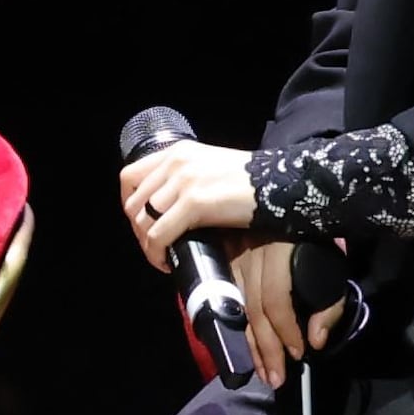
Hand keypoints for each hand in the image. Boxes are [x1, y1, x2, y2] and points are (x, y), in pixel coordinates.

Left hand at [118, 140, 259, 265]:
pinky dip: (157, 253)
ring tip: (162, 255)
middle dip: (138, 229)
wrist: (283, 183)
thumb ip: (185, 180)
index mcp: (177, 152)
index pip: (130, 177)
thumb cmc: (254, 181)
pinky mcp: (194, 202)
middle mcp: (175, 162)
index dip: (130, 204)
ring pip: (143, 221)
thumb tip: (167, 212)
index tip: (142, 221)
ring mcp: (183, 181)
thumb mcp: (211, 168)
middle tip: (154, 245)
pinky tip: (168, 262)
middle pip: (133, 202)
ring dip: (147, 245)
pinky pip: (159, 235)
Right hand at [229, 238, 350, 392]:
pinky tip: (248, 347)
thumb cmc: (314, 236)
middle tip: (275, 379)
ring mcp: (234, 261)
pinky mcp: (227, 264)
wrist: (287, 203)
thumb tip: (316, 341)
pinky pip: (232, 302)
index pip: (275, 301)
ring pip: (240, 310)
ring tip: (262, 372)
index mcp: (277, 253)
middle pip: (254, 311)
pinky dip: (240, 327)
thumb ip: (329, 304)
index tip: (299, 354)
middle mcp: (250, 258)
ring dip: (251, 345)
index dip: (286, 331)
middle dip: (266, 349)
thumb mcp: (331, 264)